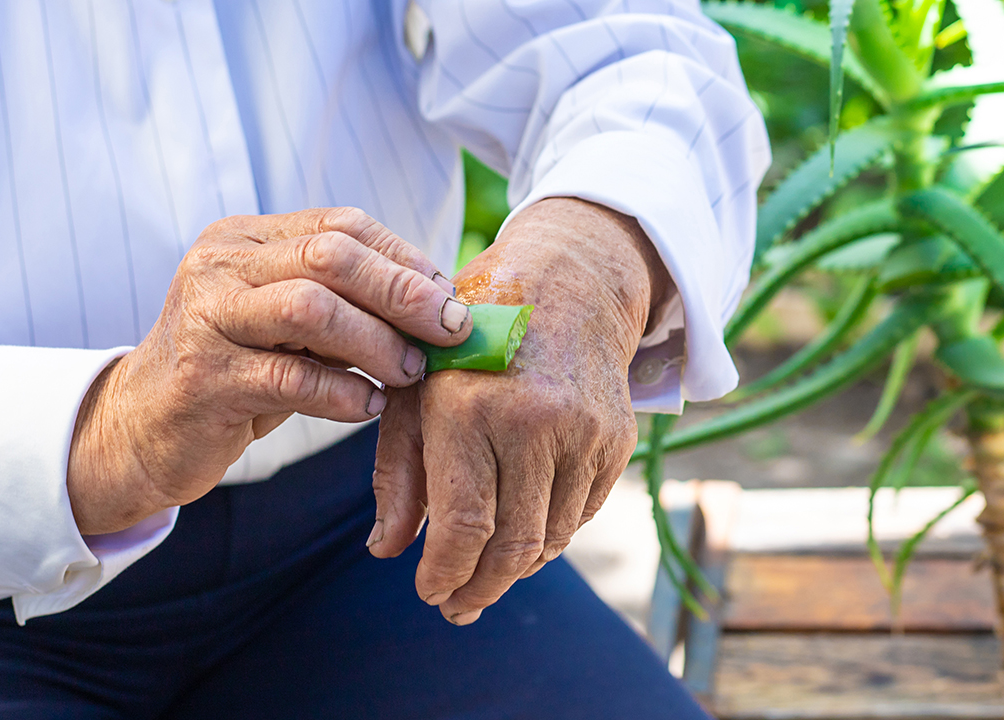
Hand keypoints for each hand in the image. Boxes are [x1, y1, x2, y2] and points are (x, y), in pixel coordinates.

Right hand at [67, 208, 470, 535]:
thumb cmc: (236, 373)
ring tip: (410, 372)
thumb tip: (439, 304)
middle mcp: (219, 265)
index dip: (403, 259)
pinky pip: (291, 379)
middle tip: (448, 331)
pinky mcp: (203, 379)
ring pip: (310, 309)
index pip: (339, 226)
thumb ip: (344, 303)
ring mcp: (205, 318)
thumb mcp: (287, 325)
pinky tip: (370, 406)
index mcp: (244, 239)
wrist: (143, 427)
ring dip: (376, 342)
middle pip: (329, 257)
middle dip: (402, 293)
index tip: (448, 297)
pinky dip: (344, 393)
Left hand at [370, 198, 670, 623]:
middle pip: (513, 545)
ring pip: (552, 538)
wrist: (565, 284)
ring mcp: (583, 432)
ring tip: (486, 579)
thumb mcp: (414, 390)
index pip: (463, 523)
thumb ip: (397, 473)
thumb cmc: (469, 339)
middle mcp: (532, 422)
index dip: (445, 572)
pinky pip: (582, 514)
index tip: (429, 593)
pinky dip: (551, 537)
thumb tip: (386, 550)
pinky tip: (524, 538)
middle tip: (458, 607)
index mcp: (468, 408)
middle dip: (480, 588)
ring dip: (516, 571)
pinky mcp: (617, 440)